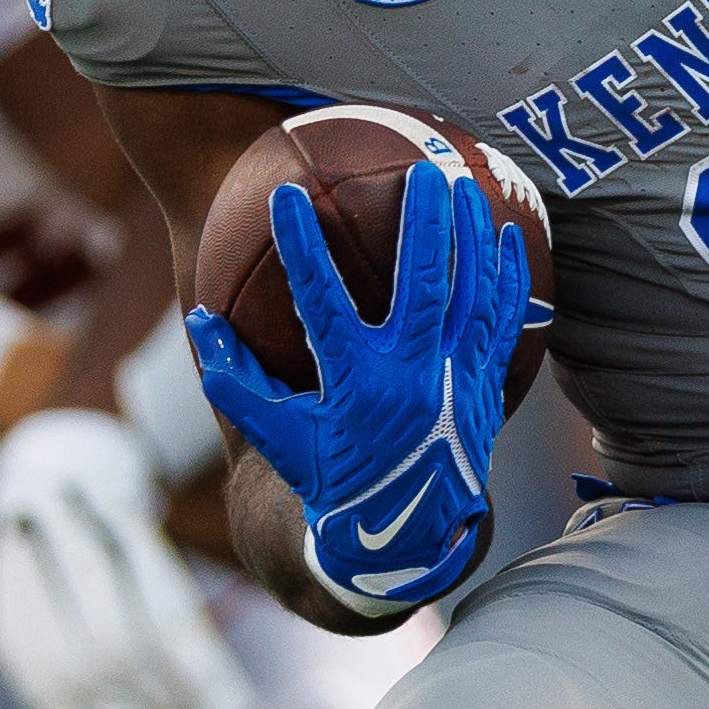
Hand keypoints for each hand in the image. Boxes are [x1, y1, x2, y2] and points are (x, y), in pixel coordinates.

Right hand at [0, 408, 266, 708]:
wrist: (51, 475)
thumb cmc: (134, 509)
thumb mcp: (161, 524)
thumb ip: (186, 602)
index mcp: (101, 529)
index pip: (160, 628)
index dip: (207, 690)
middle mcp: (51, 577)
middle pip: (129, 672)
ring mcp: (26, 629)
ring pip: (98, 707)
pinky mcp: (22, 668)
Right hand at [182, 165, 528, 612]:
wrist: (400, 536)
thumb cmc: (332, 479)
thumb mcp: (277, 437)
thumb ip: (237, 381)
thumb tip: (200, 321)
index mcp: (355, 385)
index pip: (321, 302)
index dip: (303, 249)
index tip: (285, 198)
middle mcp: (411, 379)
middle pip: (424, 286)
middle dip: (424, 225)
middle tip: (421, 172)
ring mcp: (455, 382)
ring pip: (472, 297)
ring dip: (471, 239)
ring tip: (466, 186)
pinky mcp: (484, 389)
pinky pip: (502, 323)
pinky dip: (506, 279)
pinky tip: (509, 238)